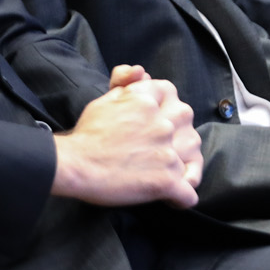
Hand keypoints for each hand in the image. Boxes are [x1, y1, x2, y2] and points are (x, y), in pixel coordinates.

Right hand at [52, 73, 201, 207]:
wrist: (75, 166)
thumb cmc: (86, 135)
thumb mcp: (103, 100)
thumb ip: (125, 83)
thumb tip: (141, 71)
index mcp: (147, 100)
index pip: (169, 93)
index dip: (163, 108)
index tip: (153, 120)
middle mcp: (163, 123)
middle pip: (187, 122)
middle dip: (178, 135)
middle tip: (159, 149)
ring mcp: (168, 153)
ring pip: (194, 157)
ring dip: (183, 166)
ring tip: (166, 173)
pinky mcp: (166, 182)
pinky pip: (189, 194)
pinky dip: (181, 198)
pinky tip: (170, 198)